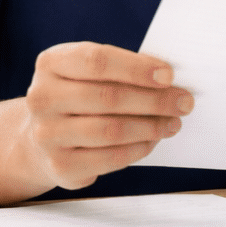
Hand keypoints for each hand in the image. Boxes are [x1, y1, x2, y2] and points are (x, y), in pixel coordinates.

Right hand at [22, 41, 193, 190]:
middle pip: (108, 97)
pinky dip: (138, 148)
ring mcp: (47, 134)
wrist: (41, 137)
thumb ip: (120, 69)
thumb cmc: (78, 94)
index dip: (136, 68)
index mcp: (51, 63)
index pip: (97, 61)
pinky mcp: (59, 165)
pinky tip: (153, 140)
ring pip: (112, 130)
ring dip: (151, 126)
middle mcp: (42, 97)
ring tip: (173, 122)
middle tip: (184, 102)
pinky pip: (109, 158)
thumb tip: (168, 78)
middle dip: (155, 100)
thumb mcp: (87, 71)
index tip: (169, 75)